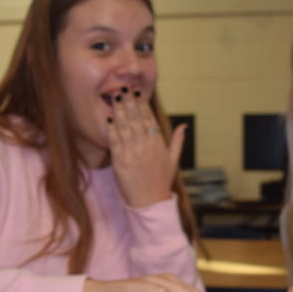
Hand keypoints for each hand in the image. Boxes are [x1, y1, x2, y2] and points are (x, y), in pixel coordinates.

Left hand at [107, 87, 184, 207]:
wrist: (150, 202)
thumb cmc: (161, 182)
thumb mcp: (173, 161)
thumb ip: (177, 141)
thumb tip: (183, 125)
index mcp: (158, 144)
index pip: (149, 119)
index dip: (142, 104)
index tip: (136, 93)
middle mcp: (146, 146)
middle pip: (136, 119)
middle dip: (129, 103)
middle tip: (123, 89)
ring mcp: (132, 153)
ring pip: (124, 127)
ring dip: (119, 111)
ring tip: (115, 99)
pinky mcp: (120, 162)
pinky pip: (114, 141)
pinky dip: (111, 129)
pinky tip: (109, 118)